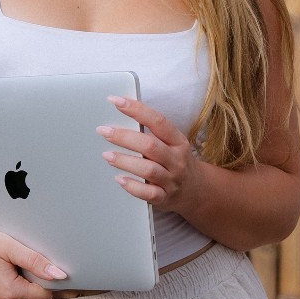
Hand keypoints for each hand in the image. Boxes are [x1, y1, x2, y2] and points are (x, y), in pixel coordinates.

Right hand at [0, 224, 66, 298]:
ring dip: (15, 285)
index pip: (45, 297)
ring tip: (1, 266)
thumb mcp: (10, 247)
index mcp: (10, 293)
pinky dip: (2, 288)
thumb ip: (37, 262)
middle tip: (15, 262)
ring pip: (16, 298)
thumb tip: (61, 276)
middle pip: (30, 297)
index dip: (49, 283)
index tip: (45, 270)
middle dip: (29, 281)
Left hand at [99, 95, 200, 213]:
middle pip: (150, 146)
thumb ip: (152, 133)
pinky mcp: (164, 197)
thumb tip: (121, 116)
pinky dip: (133, 186)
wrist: (195, 190)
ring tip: (106, 155)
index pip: (158, 122)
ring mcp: (171, 179)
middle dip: (125, 137)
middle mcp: (176, 159)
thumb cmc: (175, 161)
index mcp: (178, 141)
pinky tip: (119, 179)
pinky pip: (149, 193)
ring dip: (125, 161)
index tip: (116, 101)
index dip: (137, 110)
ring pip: (148, 169)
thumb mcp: (172, 144)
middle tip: (104, 131)